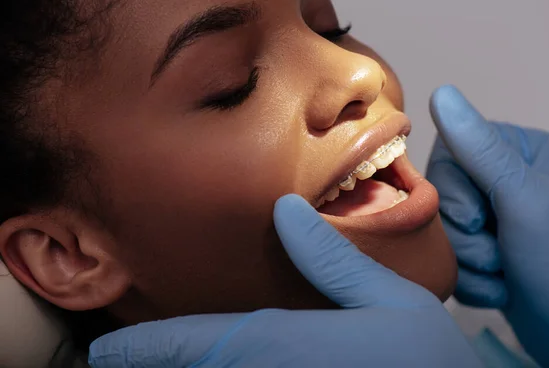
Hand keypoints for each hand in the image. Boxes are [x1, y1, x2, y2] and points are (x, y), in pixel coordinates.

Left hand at [88, 194, 480, 367]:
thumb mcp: (389, 300)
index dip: (146, 348)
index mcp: (284, 342)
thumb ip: (332, 260)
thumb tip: (287, 211)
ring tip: (172, 357)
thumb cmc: (427, 360)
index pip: (195, 343)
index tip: (106, 353)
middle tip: (129, 357)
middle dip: (163, 363)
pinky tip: (228, 362)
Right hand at [426, 85, 548, 366]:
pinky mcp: (489, 253)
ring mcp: (499, 219)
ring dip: (470, 261)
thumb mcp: (523, 199)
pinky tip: (502, 289)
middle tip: (497, 251)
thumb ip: (479, 149)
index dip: (454, 191)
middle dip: (464, 234)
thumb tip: (441, 92)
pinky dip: (473, 280)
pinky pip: (453, 259)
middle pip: (444, 196)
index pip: (452, 152)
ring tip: (504, 274)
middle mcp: (510, 181)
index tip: (479, 217)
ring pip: (445, 232)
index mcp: (523, 154)